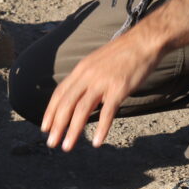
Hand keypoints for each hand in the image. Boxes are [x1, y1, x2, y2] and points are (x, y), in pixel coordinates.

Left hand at [40, 28, 162, 151]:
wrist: (144, 42)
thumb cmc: (123, 53)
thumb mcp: (98, 61)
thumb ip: (87, 77)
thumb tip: (79, 94)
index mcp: (82, 69)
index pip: (60, 92)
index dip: (51, 111)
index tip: (45, 127)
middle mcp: (88, 75)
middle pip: (67, 103)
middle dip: (57, 125)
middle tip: (51, 143)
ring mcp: (103, 82)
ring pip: (81, 110)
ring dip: (73, 130)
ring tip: (67, 146)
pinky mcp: (119, 88)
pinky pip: (107, 112)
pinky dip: (101, 129)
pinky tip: (97, 143)